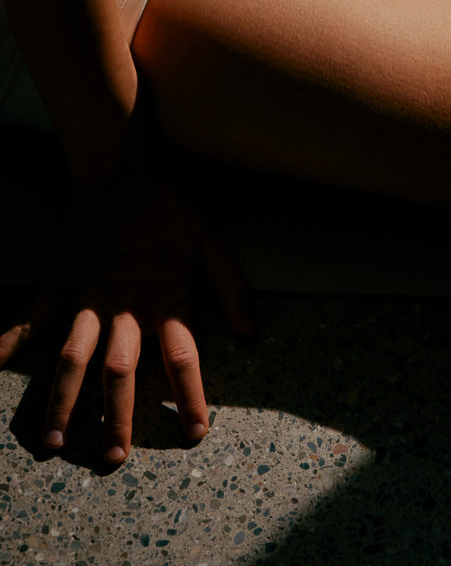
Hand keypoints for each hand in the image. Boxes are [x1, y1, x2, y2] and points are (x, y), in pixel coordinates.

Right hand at [0, 168, 253, 463]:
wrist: (121, 167)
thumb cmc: (169, 204)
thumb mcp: (210, 240)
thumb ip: (230, 286)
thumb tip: (251, 332)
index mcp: (166, 299)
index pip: (183, 358)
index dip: (190, 396)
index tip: (194, 433)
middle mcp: (126, 307)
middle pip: (121, 371)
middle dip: (117, 417)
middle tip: (113, 459)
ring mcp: (89, 299)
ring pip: (73, 359)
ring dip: (62, 402)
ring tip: (53, 443)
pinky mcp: (61, 285)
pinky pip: (32, 320)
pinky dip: (9, 343)